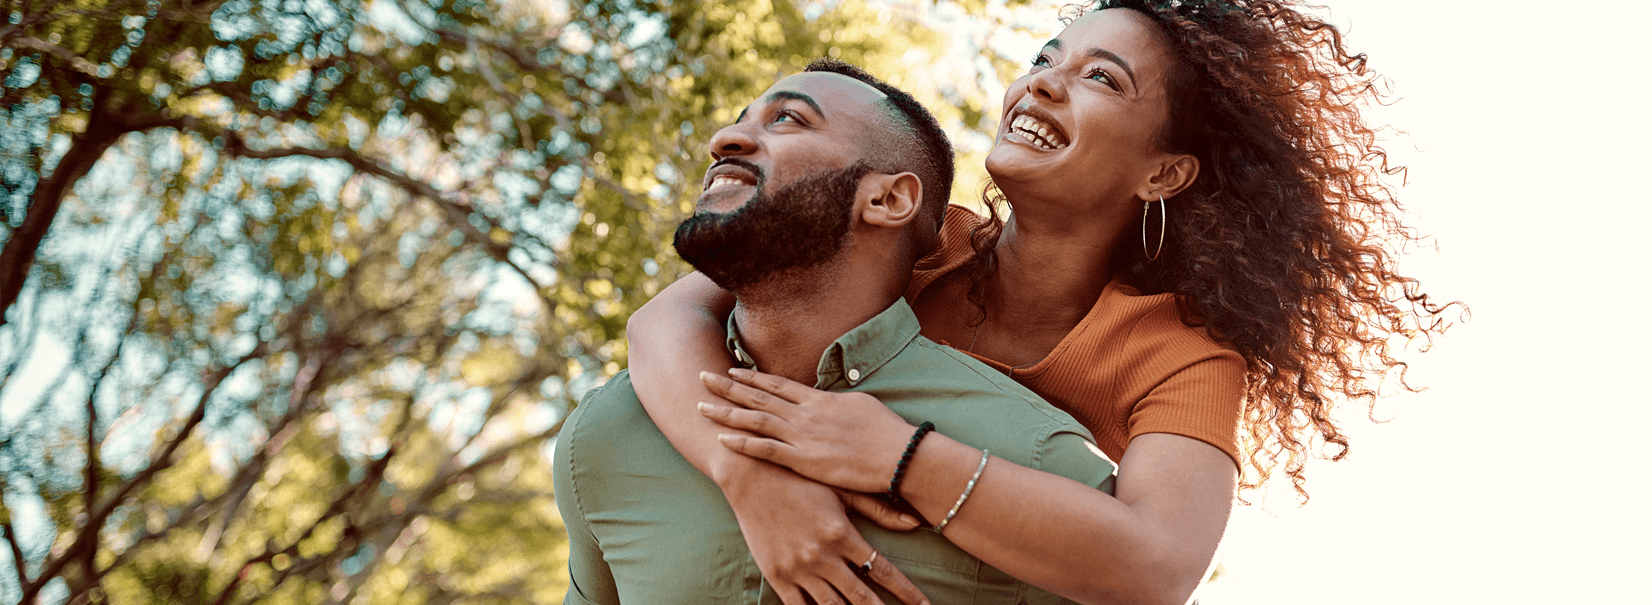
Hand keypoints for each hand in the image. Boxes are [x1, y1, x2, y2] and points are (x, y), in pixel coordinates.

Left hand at [698, 368, 916, 493]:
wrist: (898, 454)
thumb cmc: (885, 431)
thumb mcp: (859, 405)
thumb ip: (836, 402)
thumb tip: (828, 399)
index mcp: (818, 399)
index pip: (777, 384)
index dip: (751, 377)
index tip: (731, 370)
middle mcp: (805, 413)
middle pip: (758, 397)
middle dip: (727, 386)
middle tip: (702, 376)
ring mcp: (802, 436)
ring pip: (755, 420)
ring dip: (726, 412)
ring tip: (701, 405)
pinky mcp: (803, 460)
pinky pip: (765, 450)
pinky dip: (742, 445)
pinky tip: (721, 440)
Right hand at [723, 462, 929, 604]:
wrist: (751, 475)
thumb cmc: (801, 478)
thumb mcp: (842, 489)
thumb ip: (878, 509)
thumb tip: (915, 523)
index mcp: (841, 534)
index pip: (883, 572)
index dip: (907, 593)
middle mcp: (821, 555)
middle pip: (861, 598)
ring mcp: (797, 568)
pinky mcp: (775, 575)